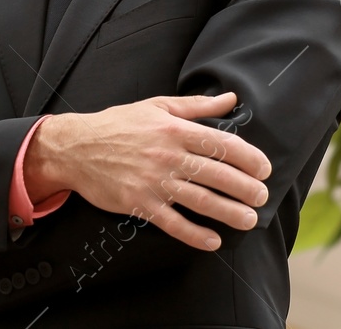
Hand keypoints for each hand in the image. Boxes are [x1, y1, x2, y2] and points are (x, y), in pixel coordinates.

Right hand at [24, 91, 271, 251]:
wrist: (76, 147)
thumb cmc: (119, 123)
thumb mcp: (158, 105)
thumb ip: (197, 105)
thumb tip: (231, 99)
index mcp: (175, 129)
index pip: (221, 144)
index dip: (248, 157)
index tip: (264, 168)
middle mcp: (168, 155)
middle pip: (216, 174)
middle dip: (245, 188)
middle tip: (262, 197)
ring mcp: (153, 181)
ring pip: (200, 201)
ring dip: (229, 212)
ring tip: (249, 220)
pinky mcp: (139, 203)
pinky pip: (173, 223)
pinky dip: (195, 234)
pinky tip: (213, 240)